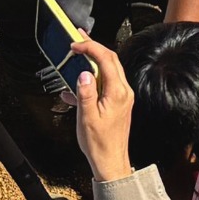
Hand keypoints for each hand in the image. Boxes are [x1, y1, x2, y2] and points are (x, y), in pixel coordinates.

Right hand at [67, 34, 134, 180]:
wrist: (110, 161)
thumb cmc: (99, 144)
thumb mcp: (87, 117)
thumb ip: (85, 93)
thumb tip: (83, 73)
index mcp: (117, 92)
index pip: (106, 60)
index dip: (90, 47)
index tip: (75, 43)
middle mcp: (123, 92)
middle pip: (110, 60)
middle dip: (94, 46)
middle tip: (78, 38)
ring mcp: (122, 97)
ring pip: (108, 70)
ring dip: (92, 60)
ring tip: (77, 53)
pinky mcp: (117, 102)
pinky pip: (105, 83)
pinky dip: (92, 79)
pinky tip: (76, 85)